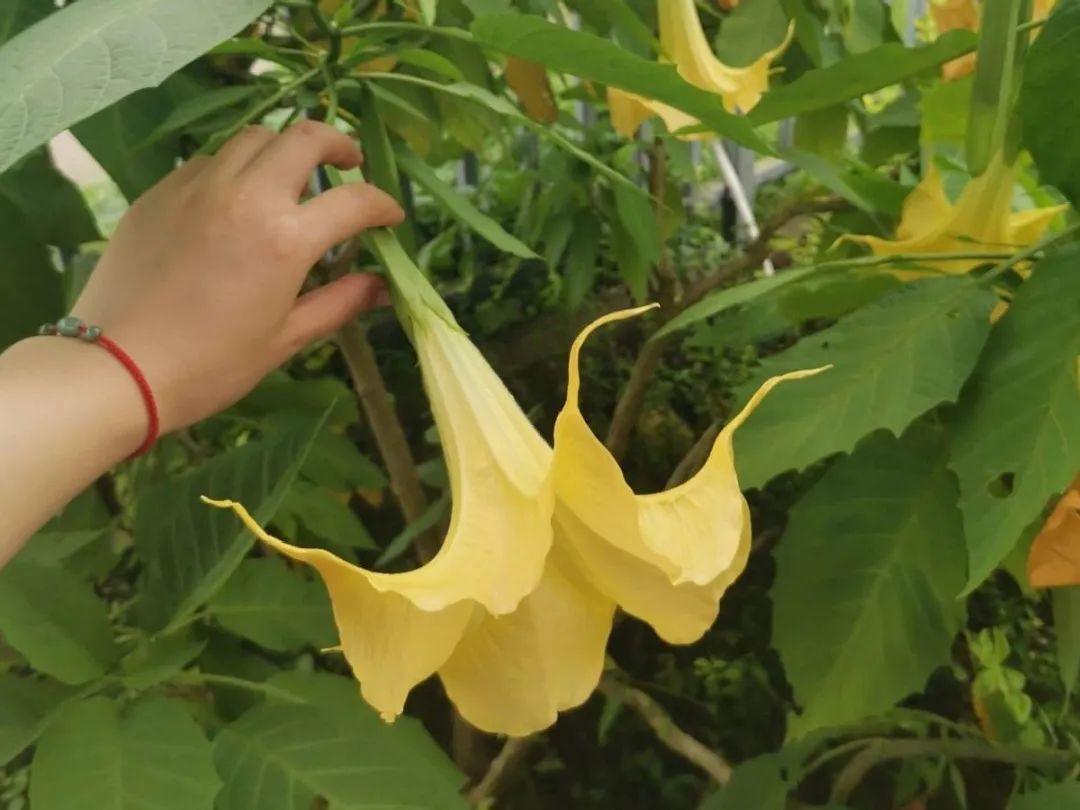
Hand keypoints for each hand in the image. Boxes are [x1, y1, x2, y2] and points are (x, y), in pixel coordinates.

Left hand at [72, 120, 403, 434]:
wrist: (118, 366)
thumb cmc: (212, 364)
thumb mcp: (286, 339)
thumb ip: (339, 303)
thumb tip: (380, 285)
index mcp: (286, 237)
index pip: (354, 201)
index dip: (382, 205)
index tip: (390, 216)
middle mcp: (247, 195)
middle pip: (305, 138)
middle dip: (338, 145)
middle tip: (350, 166)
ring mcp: (199, 186)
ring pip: (254, 138)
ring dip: (285, 149)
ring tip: (292, 178)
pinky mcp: (162, 191)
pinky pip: (210, 160)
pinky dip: (237, 168)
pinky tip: (237, 200)